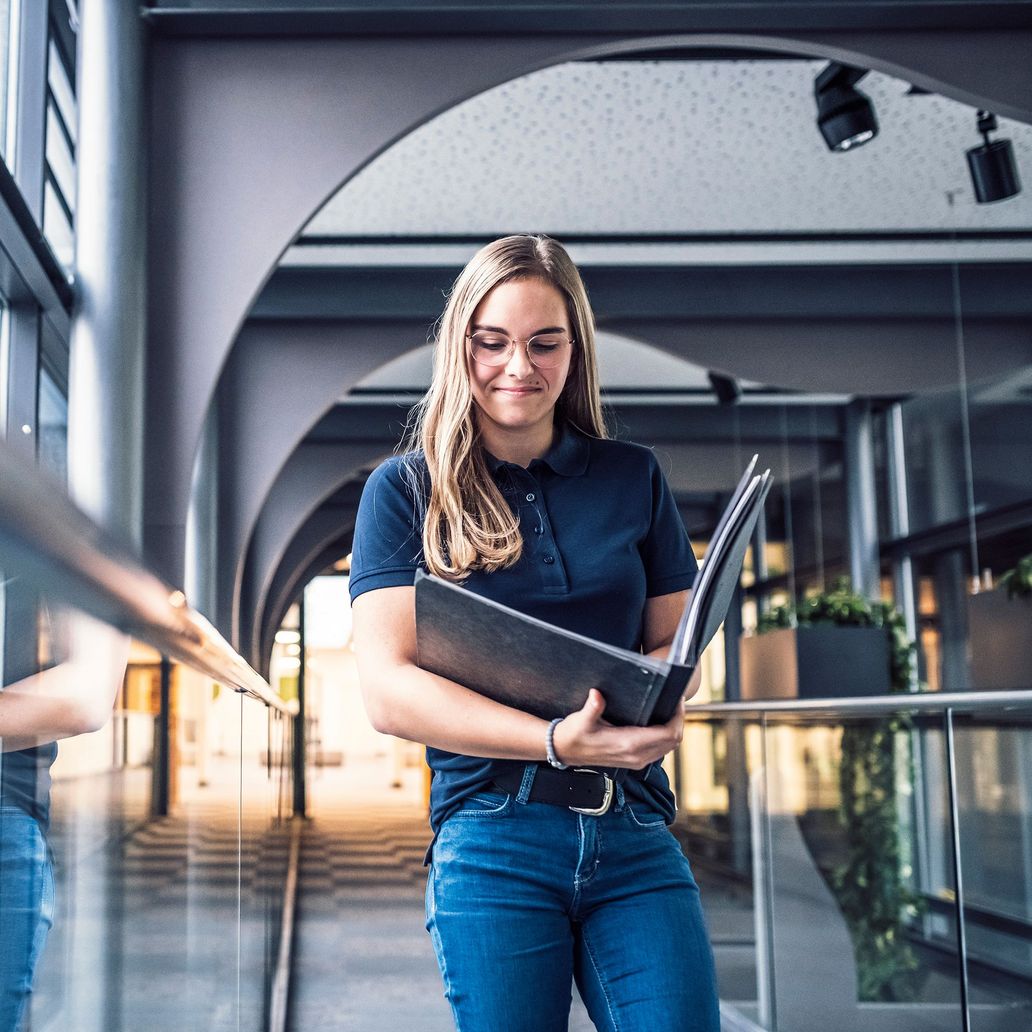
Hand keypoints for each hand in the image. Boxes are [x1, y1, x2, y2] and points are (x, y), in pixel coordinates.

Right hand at [551, 689, 684, 769]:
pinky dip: (666, 736)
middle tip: (676, 700)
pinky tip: (659, 721)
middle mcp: (637, 755)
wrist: (565, 751)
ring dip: (674, 728)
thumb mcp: (581, 720)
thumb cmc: (574, 734)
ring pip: (669, 746)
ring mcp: (637, 760)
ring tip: (670, 708)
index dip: (678, 717)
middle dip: (679, 720)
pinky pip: (660, 749)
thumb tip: (597, 695)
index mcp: (629, 744)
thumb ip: (592, 708)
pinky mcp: (635, 760)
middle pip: (673, 741)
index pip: (668, 734)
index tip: (678, 699)